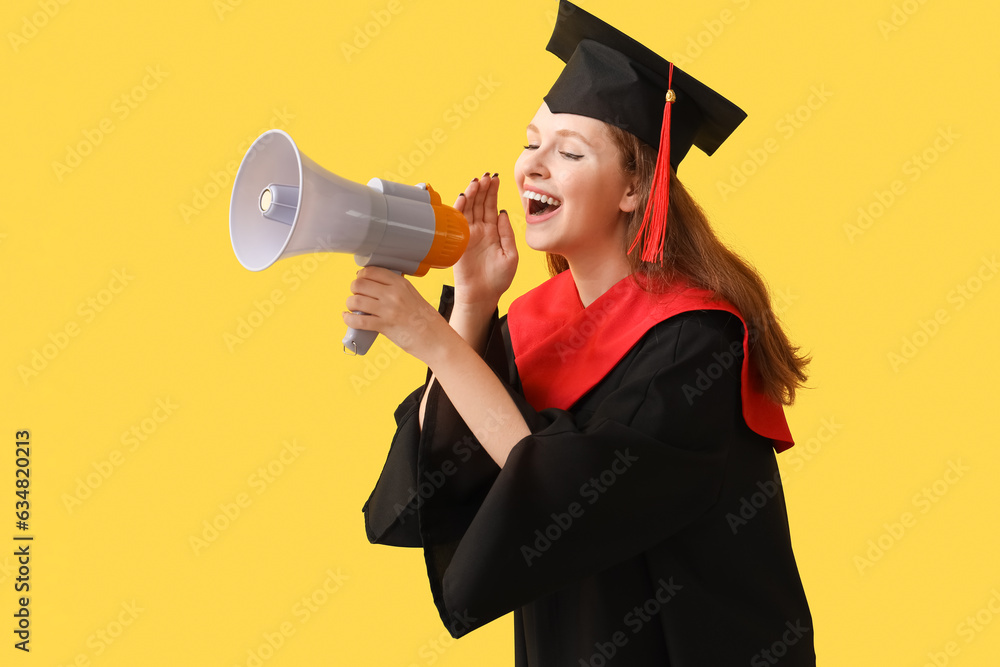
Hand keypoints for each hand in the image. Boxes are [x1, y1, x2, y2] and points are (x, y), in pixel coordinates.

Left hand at [344, 267, 454, 364]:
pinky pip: (358, 320)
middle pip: (359, 284)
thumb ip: (397, 289)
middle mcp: (393, 294)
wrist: (436, 340)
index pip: (371, 271)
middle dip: (354, 290)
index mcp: (401, 284)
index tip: (360, 281)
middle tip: (357, 296)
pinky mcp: (384, 326)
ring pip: (355, 300)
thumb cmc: (427, 320)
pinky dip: (348, 319)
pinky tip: (348, 318)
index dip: (361, 275)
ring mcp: (388, 310)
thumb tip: (376, 287)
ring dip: (350, 304)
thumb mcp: (414, 296)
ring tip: (353, 308)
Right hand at [451, 173, 517, 313]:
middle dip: (482, 189)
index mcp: (493, 232)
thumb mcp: (511, 255)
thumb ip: (507, 234)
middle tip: (486, 176)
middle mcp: (479, 230)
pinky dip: (459, 208)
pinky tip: (464, 196)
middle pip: (479, 203)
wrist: (482, 296)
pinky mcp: (457, 241)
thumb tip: (502, 213)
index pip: (491, 206)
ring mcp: (467, 234)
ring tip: (476, 182)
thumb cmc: (498, 279)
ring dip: (471, 194)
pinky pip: (457, 221)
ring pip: (468, 209)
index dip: (493, 192)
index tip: (496, 178)